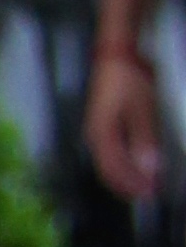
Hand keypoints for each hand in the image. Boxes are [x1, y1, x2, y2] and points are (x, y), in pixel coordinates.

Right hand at [88, 41, 162, 204]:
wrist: (117, 53)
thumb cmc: (128, 78)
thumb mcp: (142, 110)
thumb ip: (144, 141)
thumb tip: (148, 168)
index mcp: (102, 133)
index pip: (114, 169)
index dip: (131, 184)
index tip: (149, 193)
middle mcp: (95, 134)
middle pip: (109, 169)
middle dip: (129, 183)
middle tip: (149, 192)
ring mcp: (98, 128)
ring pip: (110, 161)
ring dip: (126, 173)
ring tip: (144, 181)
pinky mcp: (105, 122)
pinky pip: (112, 150)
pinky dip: (124, 161)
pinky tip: (136, 161)